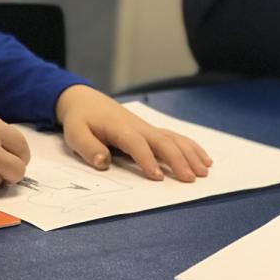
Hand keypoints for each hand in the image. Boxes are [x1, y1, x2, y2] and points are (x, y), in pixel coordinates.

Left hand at [55, 85, 212, 181]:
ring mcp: (147, 128)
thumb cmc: (80, 119)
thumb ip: (89, 148)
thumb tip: (104, 163)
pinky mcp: (150, 131)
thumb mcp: (75, 133)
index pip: (136, 144)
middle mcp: (138, 127)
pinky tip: (204, 159)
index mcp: (119, 128)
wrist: (84, 101)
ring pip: (173, 139)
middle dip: (178, 160)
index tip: (158, 177)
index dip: (147, 160)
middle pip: (162, 141)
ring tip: (203, 171)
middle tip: (190, 179)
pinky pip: (175, 137)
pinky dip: (191, 147)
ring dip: (190, 154)